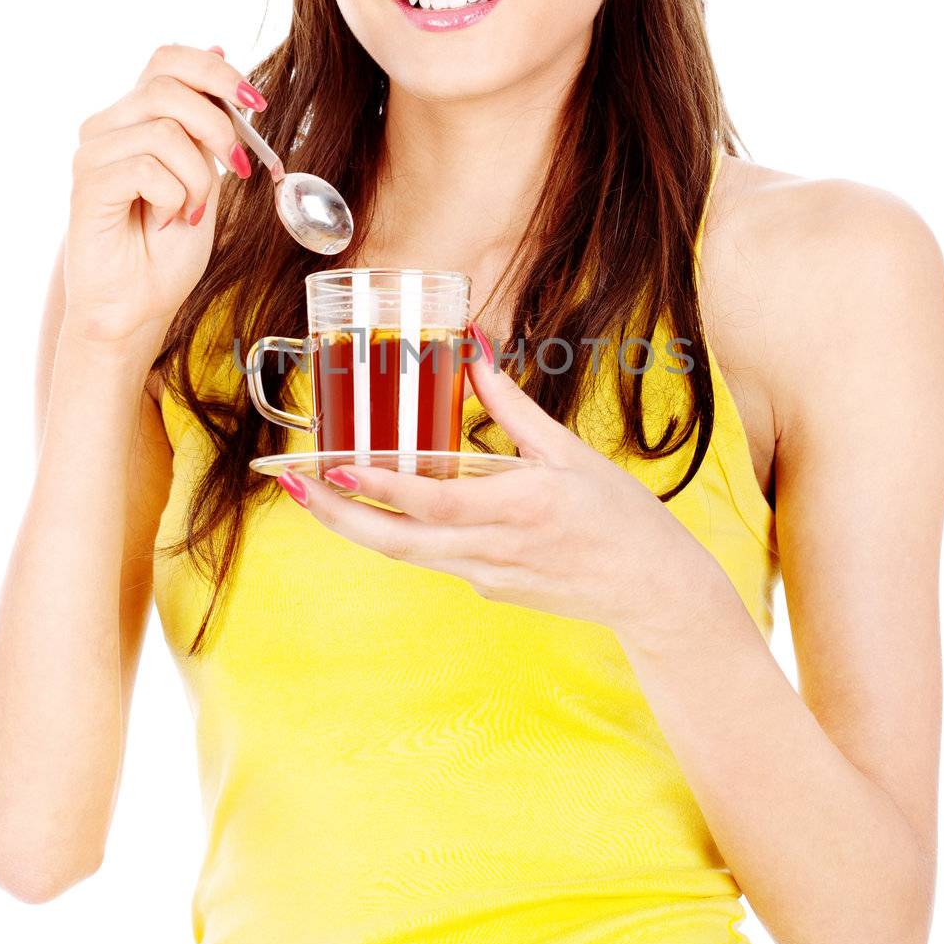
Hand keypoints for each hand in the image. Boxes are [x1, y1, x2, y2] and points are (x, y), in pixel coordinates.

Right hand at [64, 42, 265, 347]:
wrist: (137, 305)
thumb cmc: (167, 248)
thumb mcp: (205, 175)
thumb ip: (208, 124)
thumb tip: (219, 51)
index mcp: (136, 116)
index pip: (168, 59)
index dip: (216, 72)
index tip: (256, 104)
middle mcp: (108, 126)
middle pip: (167, 86)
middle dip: (218, 127)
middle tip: (234, 169)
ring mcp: (93, 153)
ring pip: (165, 131)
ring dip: (198, 179)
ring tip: (190, 211)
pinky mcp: (88, 184)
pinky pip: (148, 169)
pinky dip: (174, 199)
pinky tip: (165, 222)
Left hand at [277, 323, 710, 630]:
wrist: (653, 592)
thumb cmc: (620, 517)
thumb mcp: (570, 453)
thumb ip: (512, 408)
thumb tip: (475, 351)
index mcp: (522, 508)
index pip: (436, 504)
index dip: (383, 490)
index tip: (338, 469)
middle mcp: (494, 549)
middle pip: (398, 541)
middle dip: (336, 515)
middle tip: (290, 483)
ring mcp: (487, 576)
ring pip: (405, 554)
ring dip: (354, 525)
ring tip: (311, 493)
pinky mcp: (487, 588)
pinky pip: (434, 557)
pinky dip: (402, 532)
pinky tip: (380, 507)